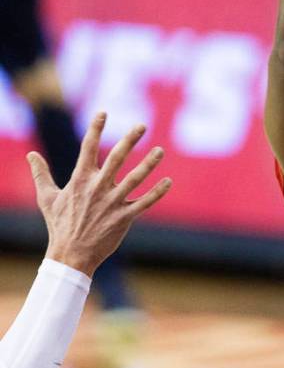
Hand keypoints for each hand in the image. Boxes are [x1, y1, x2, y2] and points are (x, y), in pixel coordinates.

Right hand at [36, 112, 171, 276]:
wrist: (70, 255)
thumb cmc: (60, 225)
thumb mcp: (47, 198)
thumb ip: (41, 174)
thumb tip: (31, 155)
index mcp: (80, 180)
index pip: (88, 148)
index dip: (95, 129)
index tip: (103, 112)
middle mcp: (98, 188)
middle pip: (116, 158)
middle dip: (129, 140)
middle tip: (142, 125)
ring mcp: (112, 202)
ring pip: (135, 179)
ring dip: (149, 164)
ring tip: (161, 150)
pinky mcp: (124, 217)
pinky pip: (145, 202)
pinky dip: (157, 192)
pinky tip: (168, 181)